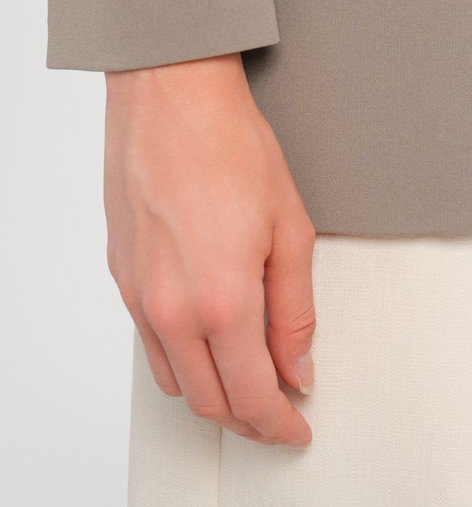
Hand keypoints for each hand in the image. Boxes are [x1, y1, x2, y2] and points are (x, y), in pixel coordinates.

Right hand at [103, 52, 315, 447]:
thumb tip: (298, 365)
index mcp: (221, 300)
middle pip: (209, 401)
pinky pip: (149, 343)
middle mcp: (171, 308)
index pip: (252, 396)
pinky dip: (182, 358)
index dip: (279, 424)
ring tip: (247, 378)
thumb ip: (295, 309)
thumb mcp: (289, 227)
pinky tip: (208, 338)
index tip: (296, 427)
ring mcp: (139, 294)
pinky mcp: (122, 276)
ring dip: (212, 393)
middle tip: (279, 409)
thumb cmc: (229, 144)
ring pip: (173, 380)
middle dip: (248, 418)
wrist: (170, 95)